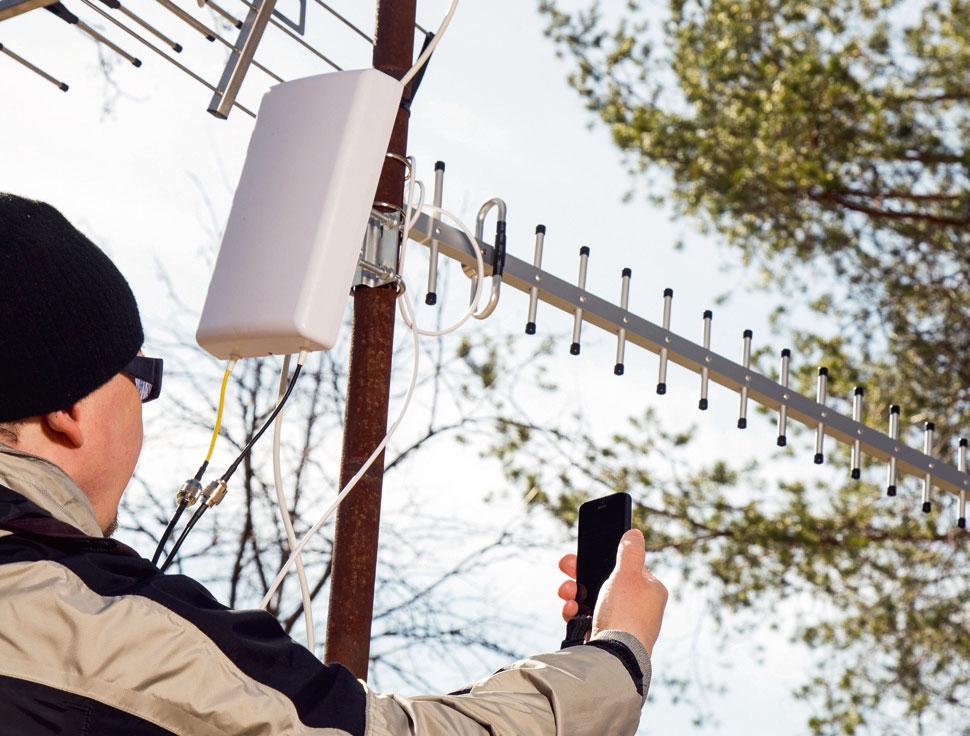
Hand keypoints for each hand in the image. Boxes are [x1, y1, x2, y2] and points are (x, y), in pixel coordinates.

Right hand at [557, 529, 666, 653]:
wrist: (615, 655)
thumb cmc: (625, 612)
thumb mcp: (628, 573)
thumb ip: (630, 551)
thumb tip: (634, 534)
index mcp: (650, 591)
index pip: (627, 569)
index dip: (604, 560)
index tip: (585, 554)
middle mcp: (639, 609)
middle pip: (605, 583)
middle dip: (581, 575)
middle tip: (566, 566)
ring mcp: (622, 625)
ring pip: (592, 600)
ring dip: (574, 592)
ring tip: (567, 593)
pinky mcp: (606, 639)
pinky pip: (586, 619)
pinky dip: (575, 612)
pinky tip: (570, 610)